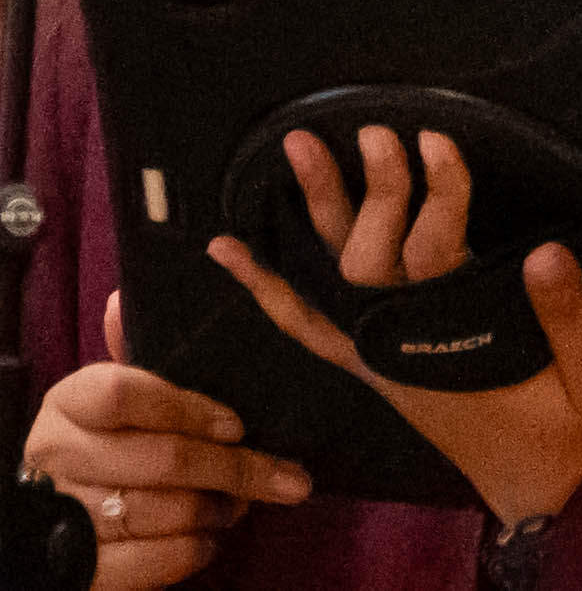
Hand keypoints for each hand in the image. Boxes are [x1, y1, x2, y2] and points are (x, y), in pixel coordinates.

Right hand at [24, 293, 310, 589]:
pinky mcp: (79, 570)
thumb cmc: (126, 440)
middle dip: (236, 470)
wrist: (76, 522)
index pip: (124, 394)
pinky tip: (206, 536)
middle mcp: (55, 455)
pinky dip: (195, 550)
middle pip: (162, 459)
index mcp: (70, 402)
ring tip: (238, 503)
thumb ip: (166, 338)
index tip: (238, 424)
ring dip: (219, 510)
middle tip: (286, 478)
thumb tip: (198, 261)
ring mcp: (61, 515)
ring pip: (164, 512)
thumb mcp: (141, 388)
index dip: (188, 409)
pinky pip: (155, 561)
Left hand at [212, 127, 581, 530]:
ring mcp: (375, 352)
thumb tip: (547, 250)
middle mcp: (400, 344)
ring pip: (330, 276)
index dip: (438, 194)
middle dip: (372, 190)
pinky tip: (229, 250)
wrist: (534, 488)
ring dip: (313, 213)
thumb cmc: (570, 432)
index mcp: (456, 342)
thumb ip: (571, 318)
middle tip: (375, 131)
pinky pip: (303, 323)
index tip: (440, 143)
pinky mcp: (368, 360)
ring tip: (298, 148)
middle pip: (369, 258)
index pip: (436, 255)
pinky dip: (264, 287)